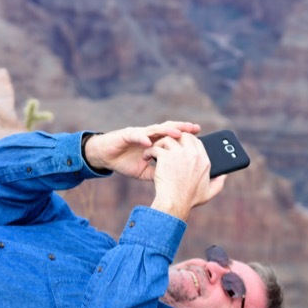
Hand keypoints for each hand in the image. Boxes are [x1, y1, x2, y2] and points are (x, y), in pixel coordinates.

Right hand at [83, 121, 200, 179]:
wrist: (106, 157)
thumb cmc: (125, 162)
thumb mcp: (144, 172)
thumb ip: (158, 172)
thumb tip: (174, 180)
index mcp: (156, 142)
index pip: (174, 137)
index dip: (186, 136)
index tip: (200, 138)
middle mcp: (149, 135)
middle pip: (169, 128)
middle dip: (182, 128)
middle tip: (195, 128)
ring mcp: (139, 133)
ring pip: (155, 129)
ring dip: (166, 130)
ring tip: (177, 133)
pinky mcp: (126, 135)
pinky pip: (136, 135)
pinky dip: (142, 138)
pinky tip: (149, 142)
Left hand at [147, 133, 226, 220]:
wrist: (174, 204)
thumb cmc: (190, 200)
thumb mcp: (209, 193)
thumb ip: (219, 183)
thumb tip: (225, 175)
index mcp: (204, 161)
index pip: (198, 142)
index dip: (188, 141)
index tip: (181, 145)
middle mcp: (193, 154)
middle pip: (184, 136)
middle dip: (175, 137)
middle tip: (167, 145)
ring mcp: (179, 154)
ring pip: (169, 139)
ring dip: (160, 143)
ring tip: (155, 151)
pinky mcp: (166, 157)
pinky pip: (156, 147)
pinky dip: (150, 151)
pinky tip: (147, 157)